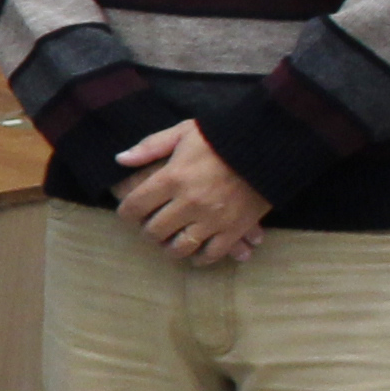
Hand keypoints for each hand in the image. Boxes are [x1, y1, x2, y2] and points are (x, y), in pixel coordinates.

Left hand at [111, 119, 268, 265]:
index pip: (135, 206)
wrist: (269, 143)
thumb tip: (119, 159)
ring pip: (180, 247)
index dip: (126, 212)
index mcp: (172, 178)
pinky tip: (196, 255)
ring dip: (171, 249)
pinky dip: (201, 258)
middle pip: (155, 231)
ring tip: (170, 243)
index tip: (129, 213)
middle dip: (148, 231)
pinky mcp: (236, 228)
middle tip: (151, 228)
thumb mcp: (183, 132)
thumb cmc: (222, 135)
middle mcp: (189, 202)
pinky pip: (213, 253)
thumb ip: (150, 146)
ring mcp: (213, 218)